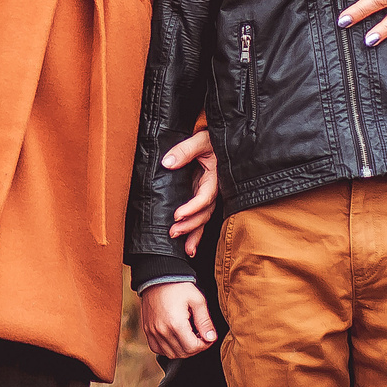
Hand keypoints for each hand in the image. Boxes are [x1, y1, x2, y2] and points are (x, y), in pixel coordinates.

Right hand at [140, 282, 218, 357]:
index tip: (208, 337)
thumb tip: (211, 338)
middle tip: (200, 337)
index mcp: (175, 324)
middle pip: (183, 353)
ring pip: (171, 354)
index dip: (204, 345)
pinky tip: (175, 339)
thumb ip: (205, 321)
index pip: (193, 347)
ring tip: (188, 337)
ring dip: (183, 350)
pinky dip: (168, 349)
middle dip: (195, 348)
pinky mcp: (147, 330)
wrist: (157, 277)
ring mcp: (153, 331)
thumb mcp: (197, 300)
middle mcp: (162, 330)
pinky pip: (157, 349)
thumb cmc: (178, 286)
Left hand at [162, 131, 220, 253]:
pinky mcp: (202, 196)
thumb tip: (167, 163)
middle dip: (190, 225)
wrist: (220, 138)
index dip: (192, 207)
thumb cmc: (212, 139)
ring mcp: (208, 194)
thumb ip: (184, 150)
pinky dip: (196, 232)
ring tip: (185, 248)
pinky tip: (189, 247)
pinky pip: (201, 216)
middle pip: (205, 213)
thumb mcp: (200, 140)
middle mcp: (213, 189)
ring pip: (204, 218)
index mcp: (215, 177)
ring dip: (194, 233)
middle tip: (173, 232)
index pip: (205, 197)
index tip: (177, 214)